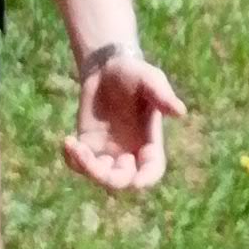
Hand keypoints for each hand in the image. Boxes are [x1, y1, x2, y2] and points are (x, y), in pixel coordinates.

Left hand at [62, 48, 186, 194]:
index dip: (145, 179)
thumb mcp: (150, 79)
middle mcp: (129, 153)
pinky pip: (79, 164)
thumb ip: (162, 95)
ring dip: (86, 167)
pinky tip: (68, 142)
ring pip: (98, 175)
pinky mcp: (87, 145)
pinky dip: (72, 160)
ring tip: (74, 143)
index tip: (135, 182)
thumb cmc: (134, 72)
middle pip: (121, 180)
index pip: (151, 171)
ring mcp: (107, 152)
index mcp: (149, 143)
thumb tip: (180, 112)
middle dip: (107, 177)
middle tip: (91, 157)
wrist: (107, 67)